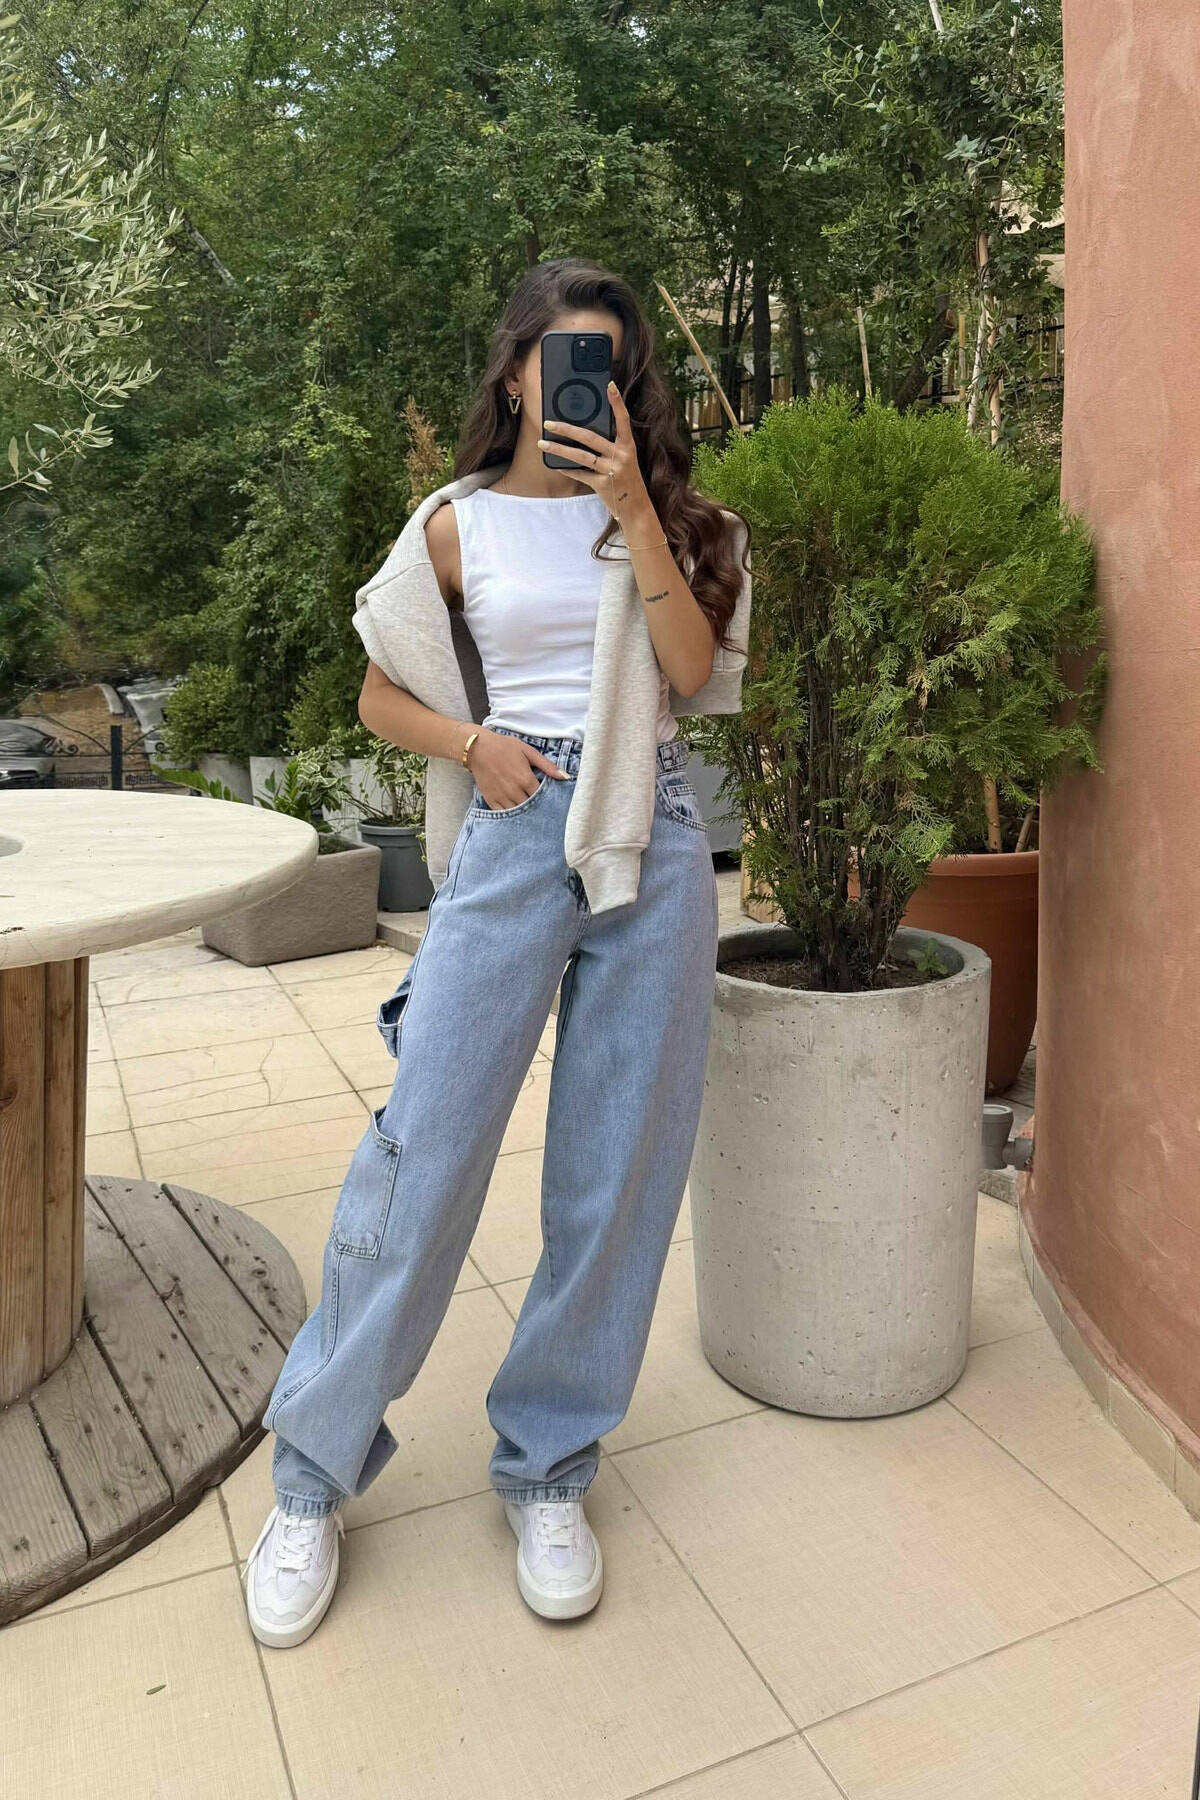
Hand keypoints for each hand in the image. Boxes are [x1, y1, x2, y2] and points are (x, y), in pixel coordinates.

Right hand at [467, 729, 566, 808]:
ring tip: (529, 810)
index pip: (542, 797)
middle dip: (536, 807)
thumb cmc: (504, 747)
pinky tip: (515, 811)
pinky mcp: (491, 799)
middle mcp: (514, 791)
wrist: (478, 748)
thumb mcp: (528, 751)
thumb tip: (565, 776)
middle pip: (531, 807)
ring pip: (518, 813)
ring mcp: (502, 797)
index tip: (548, 798)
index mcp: (526, 779)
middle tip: (541, 807)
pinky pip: (503, 814)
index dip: (546, 799)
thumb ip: (547, 765)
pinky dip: (510, 815)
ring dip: (524, 813)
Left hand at [538, 380, 652, 529]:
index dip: (617, 402)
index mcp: (628, 445)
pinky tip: (556, 465)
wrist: (635, 506)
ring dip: (559, 449)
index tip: (610, 385)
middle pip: (590, 437)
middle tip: (549, 423)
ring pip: (580, 456)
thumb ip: (611, 444)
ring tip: (543, 443)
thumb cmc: (627, 478)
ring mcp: (611, 470)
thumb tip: (584, 430)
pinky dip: (568, 470)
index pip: (623, 419)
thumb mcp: (625, 457)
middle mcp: (621, 455)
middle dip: (567, 429)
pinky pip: (580, 474)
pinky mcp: (602, 484)